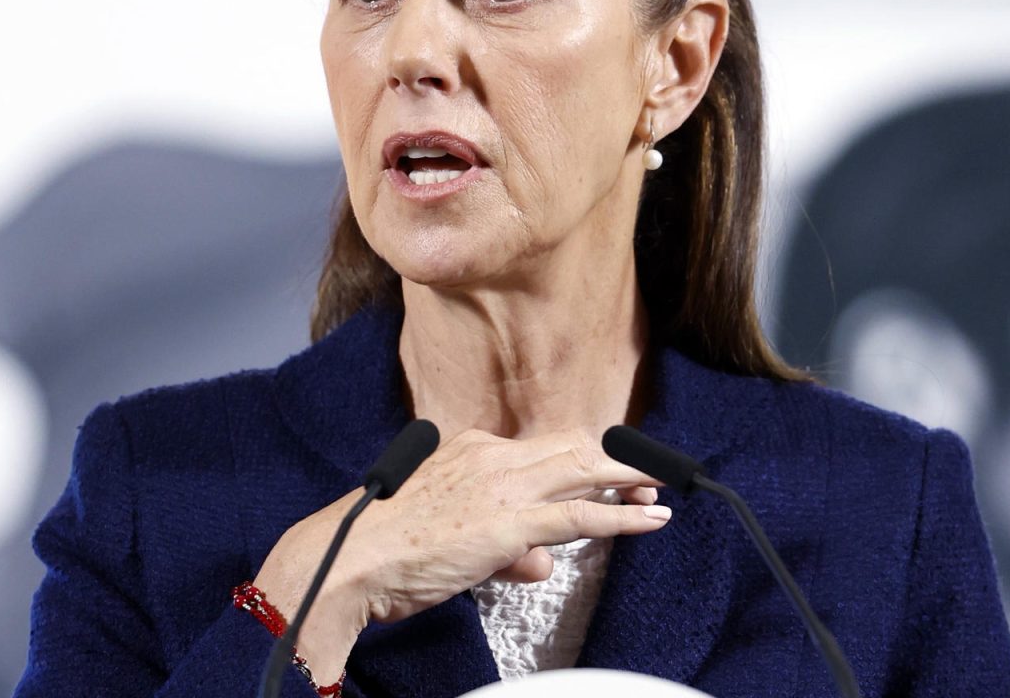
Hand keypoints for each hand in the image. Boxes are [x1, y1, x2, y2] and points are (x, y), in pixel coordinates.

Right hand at [254, 428, 668, 677]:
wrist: (351, 561)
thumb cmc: (384, 550)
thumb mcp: (450, 537)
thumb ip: (500, 544)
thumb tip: (538, 561)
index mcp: (469, 450)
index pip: (538, 449)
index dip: (579, 459)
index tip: (602, 470)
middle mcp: (490, 456)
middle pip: (569, 447)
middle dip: (614, 460)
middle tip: (645, 476)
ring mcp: (503, 487)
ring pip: (583, 470)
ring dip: (628, 479)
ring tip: (659, 490)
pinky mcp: (511, 522)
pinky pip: (581, 514)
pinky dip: (623, 516)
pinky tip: (650, 519)